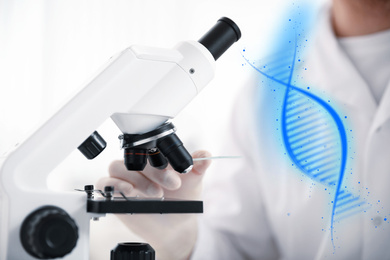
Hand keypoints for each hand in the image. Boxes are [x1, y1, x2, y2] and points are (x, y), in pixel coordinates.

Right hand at [96, 150, 211, 259]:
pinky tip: (130, 192)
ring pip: (117, 167)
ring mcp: (125, 179)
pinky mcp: (114, 194)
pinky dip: (114, 185)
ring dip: (137, 179)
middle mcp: (138, 166)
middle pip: (134, 157)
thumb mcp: (193, 183)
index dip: (162, 158)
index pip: (150, 147)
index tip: (178, 175)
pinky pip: (105, 183)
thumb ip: (198, 168)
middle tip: (172, 185)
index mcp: (154, 158)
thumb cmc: (182, 200)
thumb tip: (206, 155)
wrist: (175, 225)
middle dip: (154, 171)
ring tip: (156, 193)